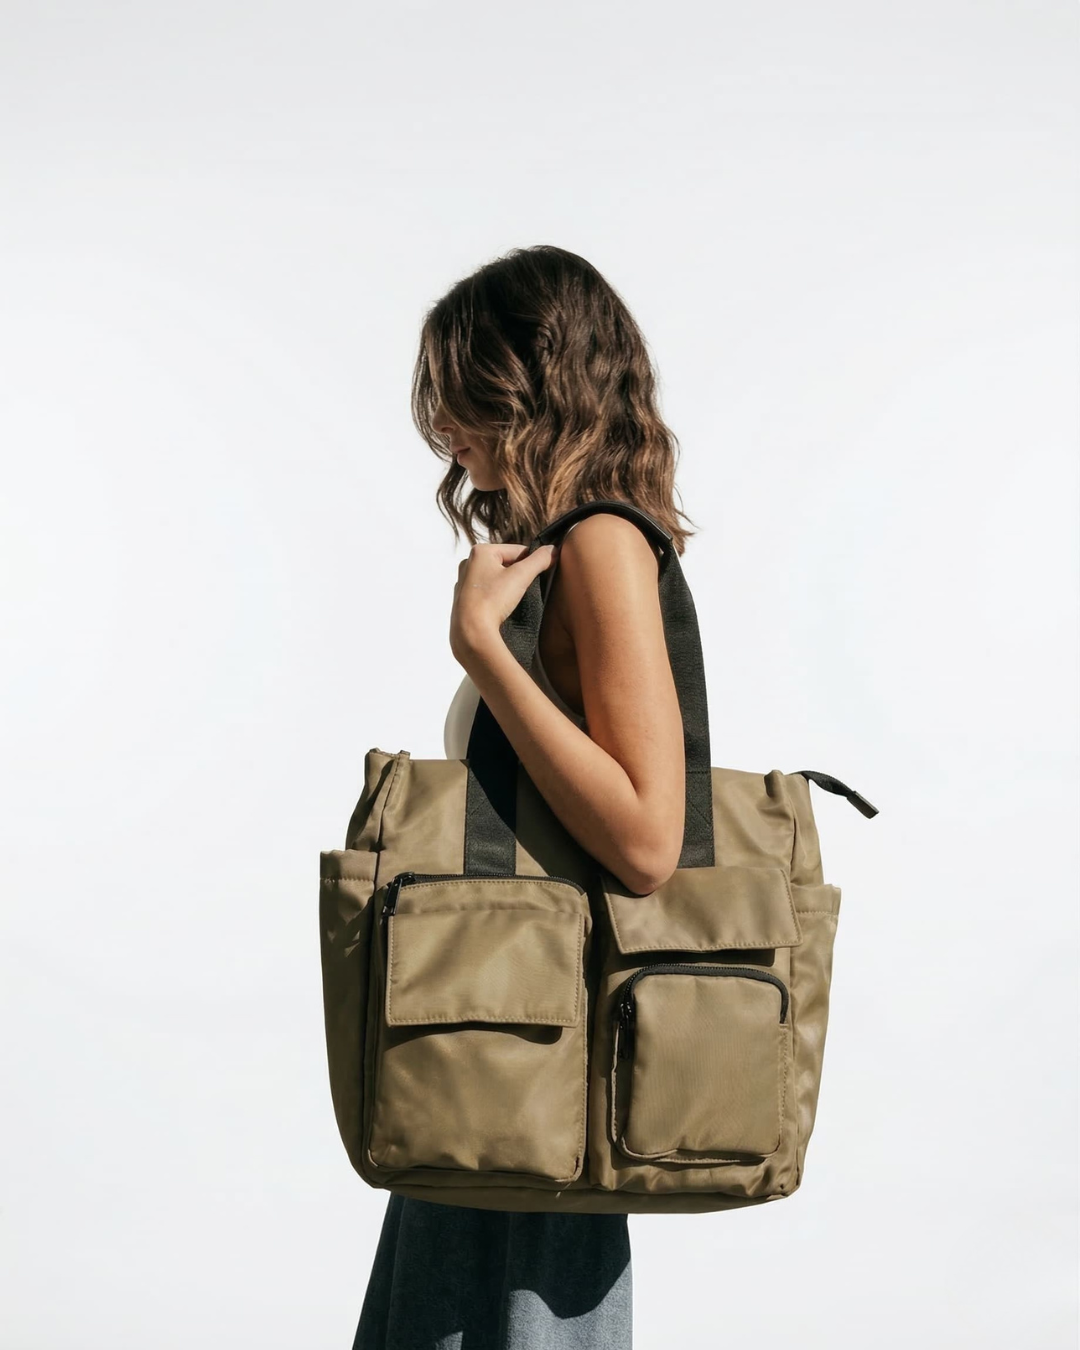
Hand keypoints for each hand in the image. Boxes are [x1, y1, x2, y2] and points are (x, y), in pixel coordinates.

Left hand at [450, 541, 557, 662]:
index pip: (517, 550)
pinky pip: (486, 592)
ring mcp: (464, 582)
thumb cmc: (493, 600)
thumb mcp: (521, 576)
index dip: (532, 562)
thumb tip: (553, 549)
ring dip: (508, 586)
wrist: (471, 631)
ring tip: (514, 599)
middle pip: (505, 563)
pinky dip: (496, 597)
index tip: (540, 574)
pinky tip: (501, 607)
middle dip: (518, 574)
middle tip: (526, 589)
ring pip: (496, 578)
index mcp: (480, 551)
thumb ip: (539, 560)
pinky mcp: (463, 599)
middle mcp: (468, 563)